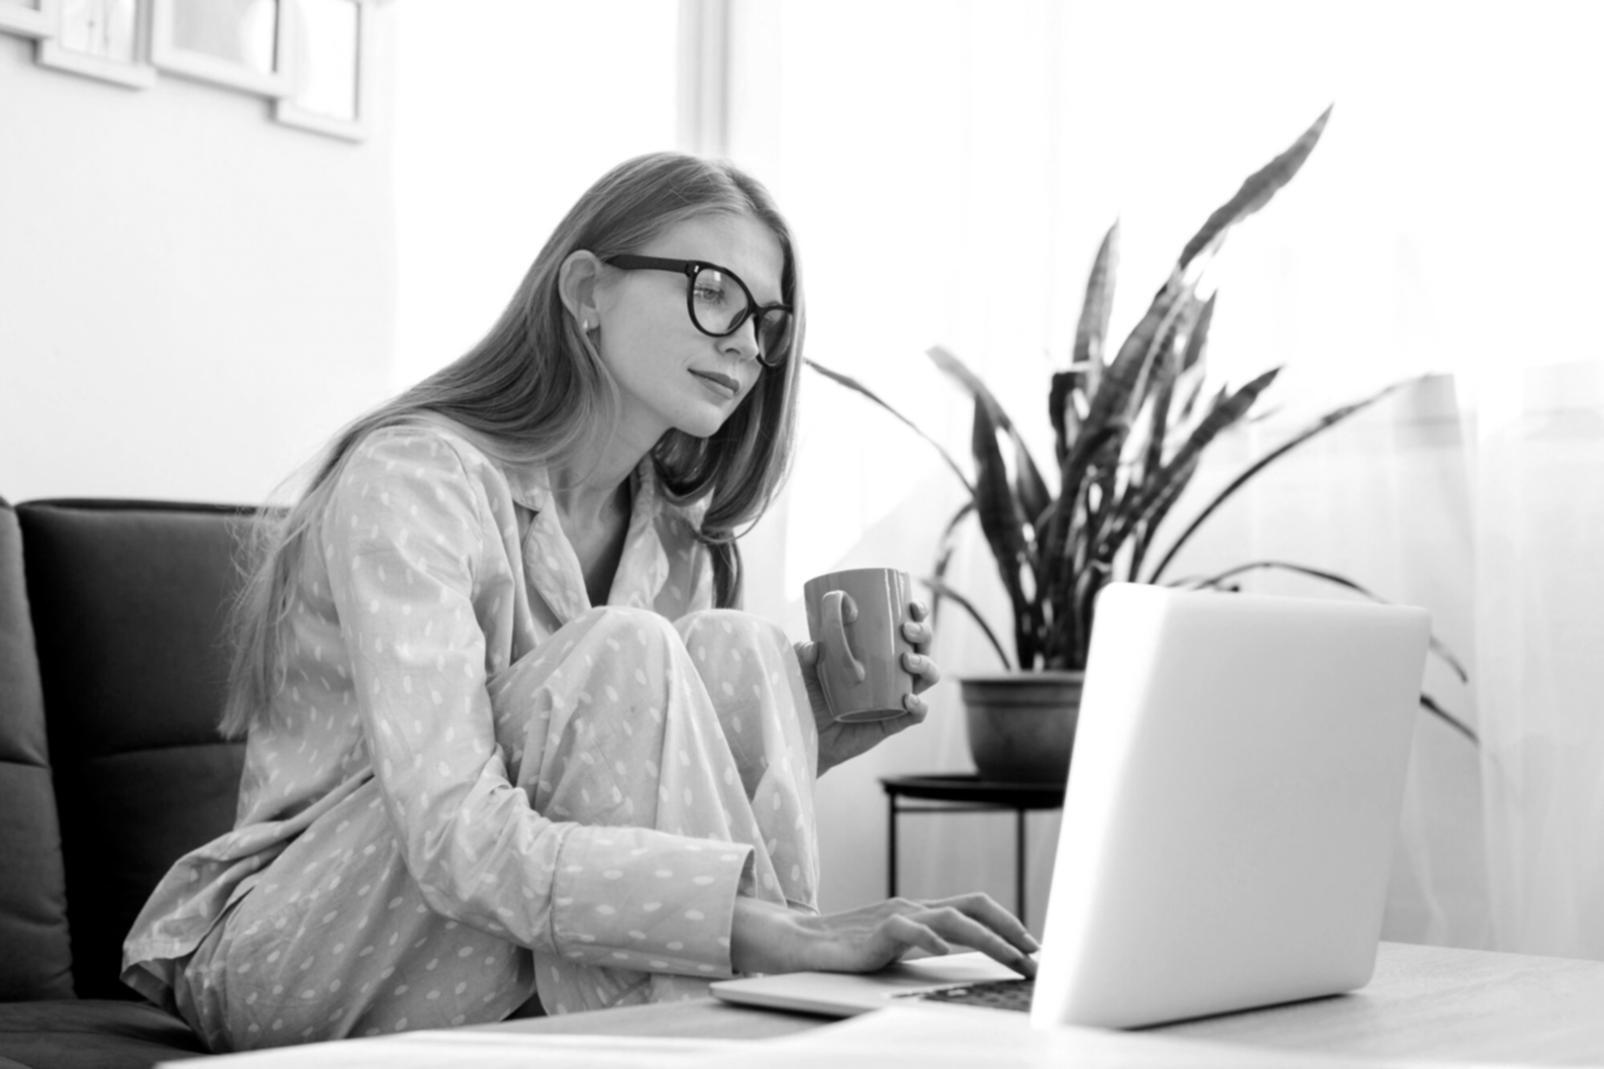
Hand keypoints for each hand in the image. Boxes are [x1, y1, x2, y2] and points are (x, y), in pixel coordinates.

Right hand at [730, 892, 1038, 978]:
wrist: (803, 944)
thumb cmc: (850, 949)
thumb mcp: (899, 946)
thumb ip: (927, 944)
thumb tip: (967, 959)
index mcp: (923, 910)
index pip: (976, 906)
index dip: (1009, 923)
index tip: (1033, 948)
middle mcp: (916, 906)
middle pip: (975, 906)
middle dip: (1012, 930)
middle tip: (1037, 957)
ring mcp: (898, 915)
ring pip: (954, 919)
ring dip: (991, 940)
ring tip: (1014, 960)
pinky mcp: (877, 930)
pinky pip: (909, 930)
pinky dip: (931, 939)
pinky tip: (945, 953)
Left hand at [797, 600, 940, 775]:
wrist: (804, 733)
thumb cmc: (807, 693)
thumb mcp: (802, 667)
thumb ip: (803, 652)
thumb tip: (815, 646)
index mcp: (877, 651)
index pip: (904, 628)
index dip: (918, 614)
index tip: (914, 606)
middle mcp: (891, 672)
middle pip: (922, 648)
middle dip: (923, 635)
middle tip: (907, 631)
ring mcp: (894, 697)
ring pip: (926, 679)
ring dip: (926, 665)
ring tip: (908, 661)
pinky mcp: (891, 722)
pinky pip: (915, 716)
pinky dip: (919, 707)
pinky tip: (909, 699)